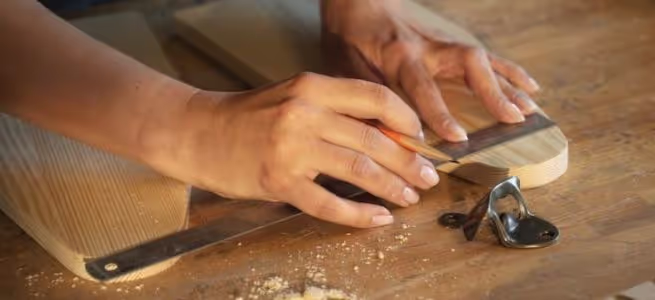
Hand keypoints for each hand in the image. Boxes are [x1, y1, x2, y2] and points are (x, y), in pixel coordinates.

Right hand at [148, 73, 439, 227]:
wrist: (195, 132)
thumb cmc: (249, 116)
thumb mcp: (295, 97)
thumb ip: (337, 111)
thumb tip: (390, 135)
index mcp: (313, 87)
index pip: (376, 98)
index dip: (406, 121)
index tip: (421, 140)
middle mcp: (304, 113)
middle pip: (375, 140)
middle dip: (409, 163)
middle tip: (428, 177)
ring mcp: (291, 148)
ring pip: (360, 170)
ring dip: (392, 188)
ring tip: (409, 197)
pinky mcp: (278, 181)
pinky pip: (330, 204)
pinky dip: (359, 215)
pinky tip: (377, 218)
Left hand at [320, 0, 540, 141]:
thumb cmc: (351, 37)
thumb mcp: (349, 70)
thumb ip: (367, 101)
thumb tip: (381, 139)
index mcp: (400, 55)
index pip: (424, 87)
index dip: (441, 113)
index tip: (458, 138)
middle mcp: (430, 46)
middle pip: (469, 66)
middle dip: (492, 93)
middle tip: (513, 119)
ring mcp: (447, 41)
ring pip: (484, 61)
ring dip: (509, 86)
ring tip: (531, 110)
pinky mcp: (456, 39)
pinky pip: (489, 56)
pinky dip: (512, 72)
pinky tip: (532, 87)